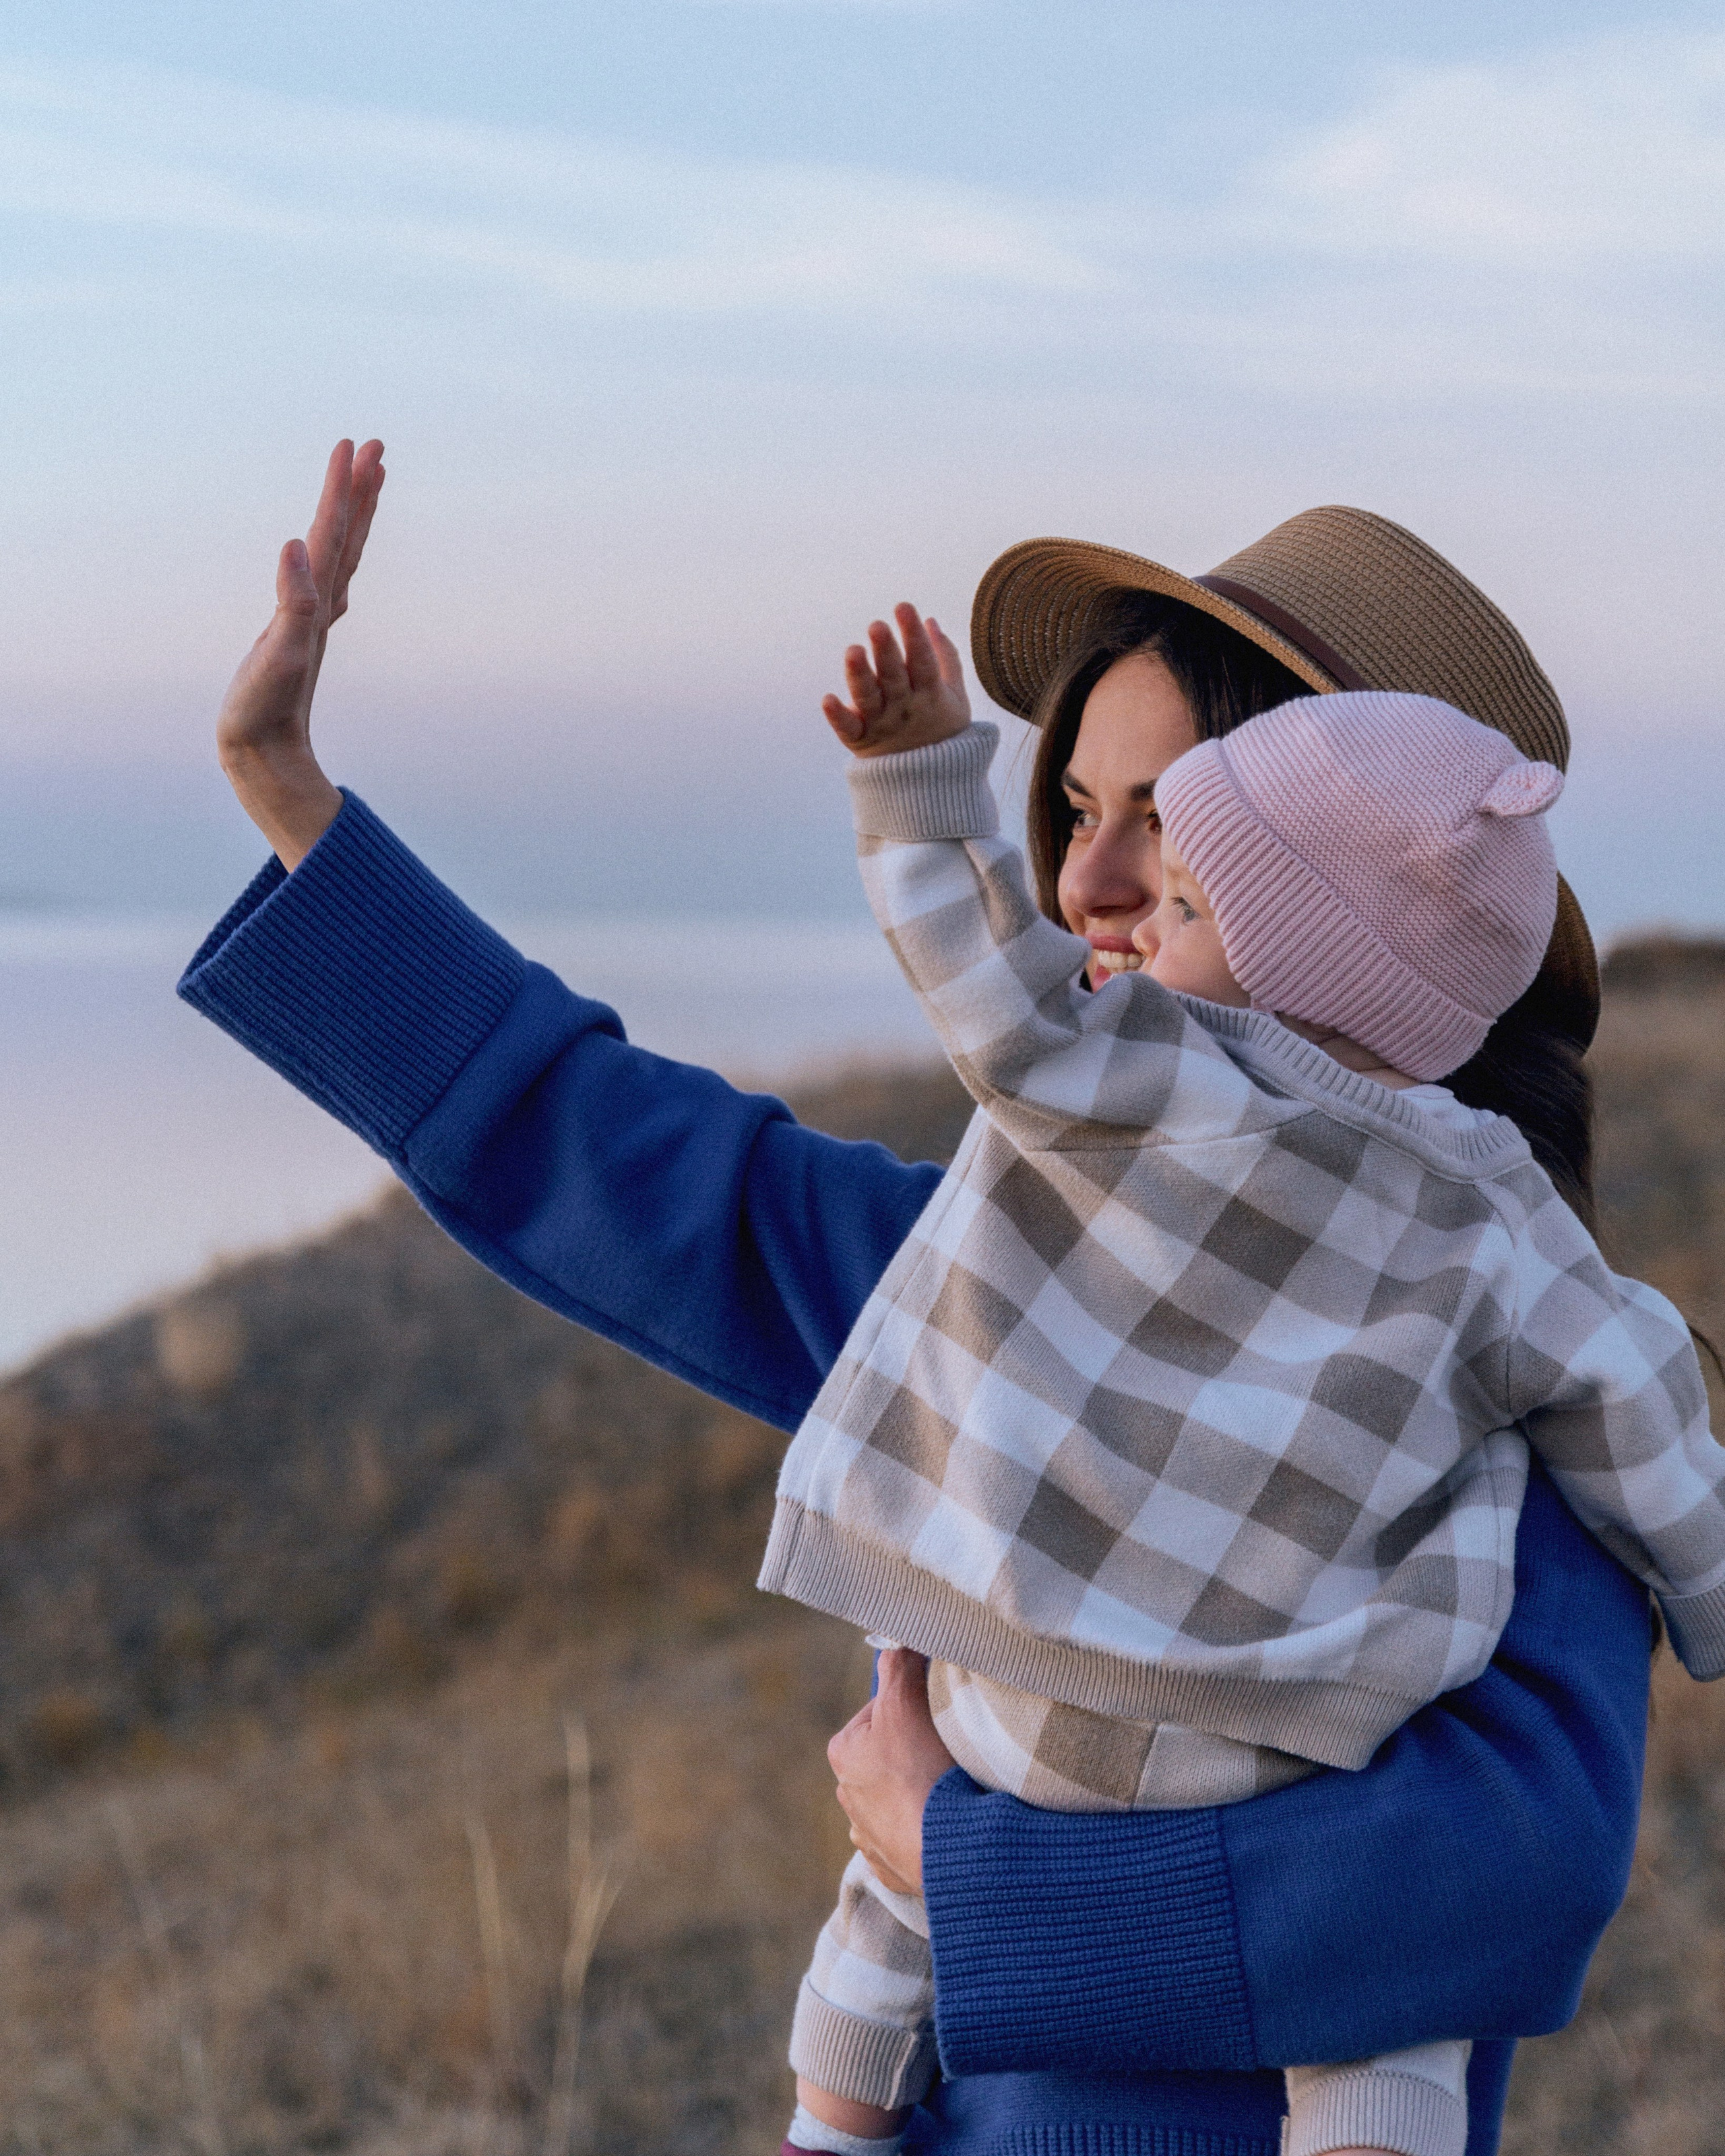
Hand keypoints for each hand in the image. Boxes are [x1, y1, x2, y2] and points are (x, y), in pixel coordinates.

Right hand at [217, 438, 384, 867]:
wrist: (266, 755)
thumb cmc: (268, 709)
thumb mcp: (280, 653)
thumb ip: (293, 603)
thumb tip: (297, 547)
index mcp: (318, 602)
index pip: (335, 533)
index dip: (344, 489)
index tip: (356, 447)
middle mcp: (322, 605)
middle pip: (346, 536)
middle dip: (358, 489)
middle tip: (373, 445)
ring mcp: (312, 619)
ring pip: (338, 555)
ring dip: (350, 516)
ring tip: (362, 478)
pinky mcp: (297, 635)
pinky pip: (318, 581)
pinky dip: (324, 554)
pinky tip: (322, 548)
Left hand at [822, 602, 969, 758]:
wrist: (930, 783)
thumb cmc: (942, 729)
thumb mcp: (955, 696)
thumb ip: (945, 657)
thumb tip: (929, 620)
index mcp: (930, 695)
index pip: (924, 662)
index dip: (914, 635)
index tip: (904, 608)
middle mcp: (905, 709)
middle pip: (894, 677)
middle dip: (886, 651)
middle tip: (876, 625)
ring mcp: (882, 725)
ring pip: (869, 698)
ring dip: (859, 675)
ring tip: (853, 651)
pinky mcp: (861, 741)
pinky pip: (848, 729)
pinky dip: (837, 716)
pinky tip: (827, 699)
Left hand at [827, 1648, 955, 1893]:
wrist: (950, 1847)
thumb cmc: (921, 1770)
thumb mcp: (904, 1701)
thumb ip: (898, 1664)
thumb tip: (897, 1639)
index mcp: (843, 1754)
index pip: (881, 1710)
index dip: (912, 1705)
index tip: (936, 1714)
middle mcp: (848, 1798)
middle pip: (891, 1756)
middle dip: (918, 1750)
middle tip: (948, 1750)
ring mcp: (871, 1838)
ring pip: (901, 1799)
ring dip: (922, 1793)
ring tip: (951, 1789)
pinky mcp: (895, 1870)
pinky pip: (914, 1839)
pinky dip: (929, 1830)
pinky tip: (947, 1823)